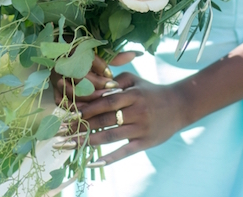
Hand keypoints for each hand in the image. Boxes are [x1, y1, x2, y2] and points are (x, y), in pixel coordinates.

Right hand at [51, 51, 140, 104]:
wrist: (63, 59)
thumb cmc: (87, 58)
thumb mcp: (100, 55)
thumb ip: (116, 57)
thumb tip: (135, 54)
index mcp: (75, 51)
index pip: (88, 62)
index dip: (101, 73)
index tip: (113, 82)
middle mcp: (64, 64)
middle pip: (80, 78)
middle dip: (96, 88)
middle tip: (110, 94)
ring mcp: (58, 78)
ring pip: (72, 92)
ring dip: (88, 100)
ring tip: (102, 104)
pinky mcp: (54, 90)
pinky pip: (63, 102)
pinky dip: (76, 108)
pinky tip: (89, 112)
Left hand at [72, 73, 188, 166]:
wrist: (180, 105)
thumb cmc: (152, 91)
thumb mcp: (136, 80)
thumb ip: (115, 81)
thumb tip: (94, 86)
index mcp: (132, 95)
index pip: (105, 102)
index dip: (86, 108)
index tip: (69, 114)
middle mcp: (136, 111)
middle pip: (104, 119)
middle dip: (81, 126)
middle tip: (62, 132)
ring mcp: (141, 128)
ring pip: (111, 136)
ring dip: (88, 141)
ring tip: (71, 145)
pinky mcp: (145, 142)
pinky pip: (125, 151)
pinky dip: (110, 158)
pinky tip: (94, 162)